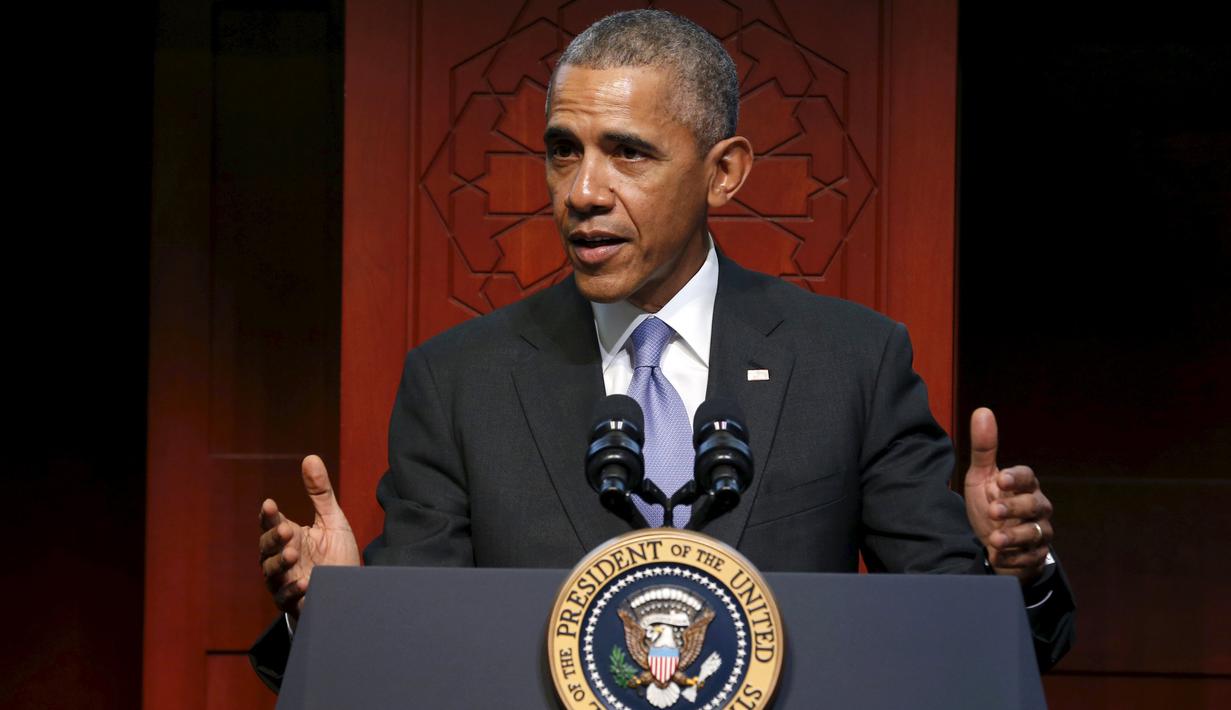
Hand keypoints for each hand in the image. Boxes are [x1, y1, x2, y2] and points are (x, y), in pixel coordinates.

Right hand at [259, 455, 360, 618]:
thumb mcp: (331, 520)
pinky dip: (294, 589)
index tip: (270, 504)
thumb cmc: (335, 554)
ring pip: (272, 572)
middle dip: (274, 539)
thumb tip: (310, 457)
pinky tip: (306, 582)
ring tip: (294, 554)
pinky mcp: (293, 602)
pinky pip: (287, 597)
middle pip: (266, 547)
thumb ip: (320, 493)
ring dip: (281, 563)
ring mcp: (284, 581)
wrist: (348, 589)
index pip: (271, 523)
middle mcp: (280, 558)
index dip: (269, 515)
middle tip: (287, 530)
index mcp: (287, 537)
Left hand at [964, 408, 1052, 583]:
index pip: (1028, 477)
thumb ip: (983, 448)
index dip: (1017, 478)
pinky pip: (1029, 558)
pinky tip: (999, 556)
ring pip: (1034, 534)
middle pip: (1034, 505)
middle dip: (1015, 508)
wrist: (993, 541)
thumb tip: (982, 411)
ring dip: (1014, 537)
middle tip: (993, 511)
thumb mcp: (981, 477)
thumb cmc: (990, 502)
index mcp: (1025, 485)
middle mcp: (1037, 507)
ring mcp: (1039, 532)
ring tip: (994, 538)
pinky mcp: (1035, 556)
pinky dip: (1014, 559)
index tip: (1001, 479)